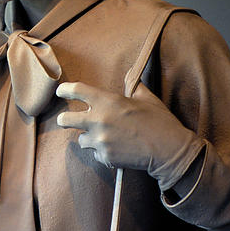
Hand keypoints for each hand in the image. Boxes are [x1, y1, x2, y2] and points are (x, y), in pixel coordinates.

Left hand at [55, 81, 203, 189]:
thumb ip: (133, 85)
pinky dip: (102, 151)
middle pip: (65, 120)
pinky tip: (116, 148)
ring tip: (105, 137)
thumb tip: (130, 74)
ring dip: (88, 138)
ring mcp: (100, 140)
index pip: (76, 90)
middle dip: (63, 120)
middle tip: (65, 120)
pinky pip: (95, 153)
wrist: (169, 150)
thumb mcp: (147, 98)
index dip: (64, 90)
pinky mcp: (105, 157)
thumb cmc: (159, 121)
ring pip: (81, 139)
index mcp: (107, 101)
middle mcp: (99, 120)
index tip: (60, 91)